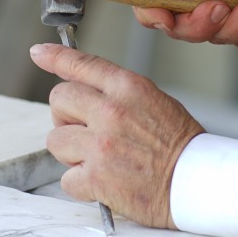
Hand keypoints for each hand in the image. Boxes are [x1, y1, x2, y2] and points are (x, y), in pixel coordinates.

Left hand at [29, 43, 204, 229]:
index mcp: (129, 88)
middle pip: (59, 99)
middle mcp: (111, 112)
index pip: (82, 64)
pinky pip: (66, 177)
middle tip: (85, 130)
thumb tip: (84, 89)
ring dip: (70, 151)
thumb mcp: (154, 101)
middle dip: (66, 115)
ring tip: (98, 158)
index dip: (56, 57)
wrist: (197, 182)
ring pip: (55, 140)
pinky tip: (104, 182)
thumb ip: (118, 93)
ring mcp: (101, 146)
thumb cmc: (180, 145)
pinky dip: (81, 183)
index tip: (39, 53)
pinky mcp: (96, 178)